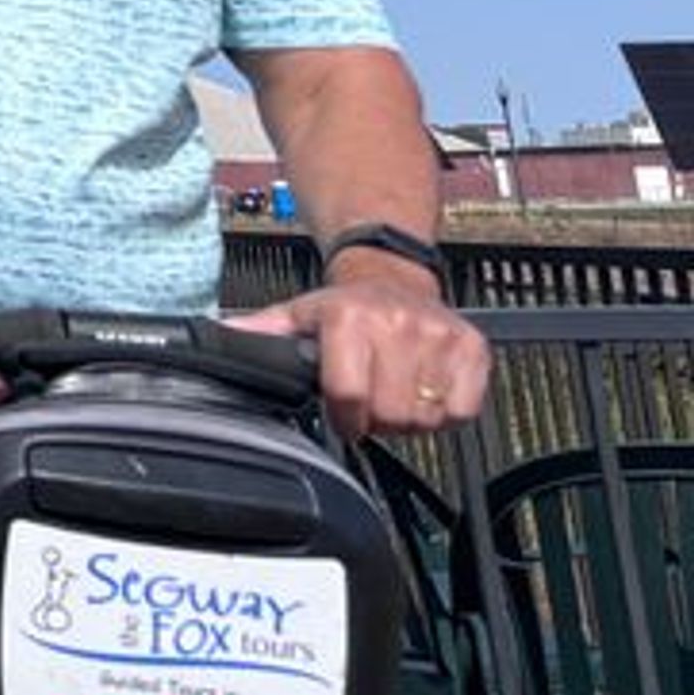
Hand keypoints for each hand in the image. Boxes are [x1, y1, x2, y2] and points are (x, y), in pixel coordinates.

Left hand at [237, 270, 490, 439]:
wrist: (391, 274)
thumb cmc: (345, 305)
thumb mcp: (299, 314)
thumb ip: (262, 332)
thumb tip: (221, 335)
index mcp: (348, 318)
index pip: (348, 395)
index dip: (343, 417)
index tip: (343, 415)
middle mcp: (396, 324)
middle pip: (389, 414)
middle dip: (376, 419)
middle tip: (370, 401)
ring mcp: (438, 336)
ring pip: (426, 417)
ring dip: (409, 418)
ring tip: (395, 392)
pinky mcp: (473, 348)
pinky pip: (463, 411)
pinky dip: (445, 413)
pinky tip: (426, 391)